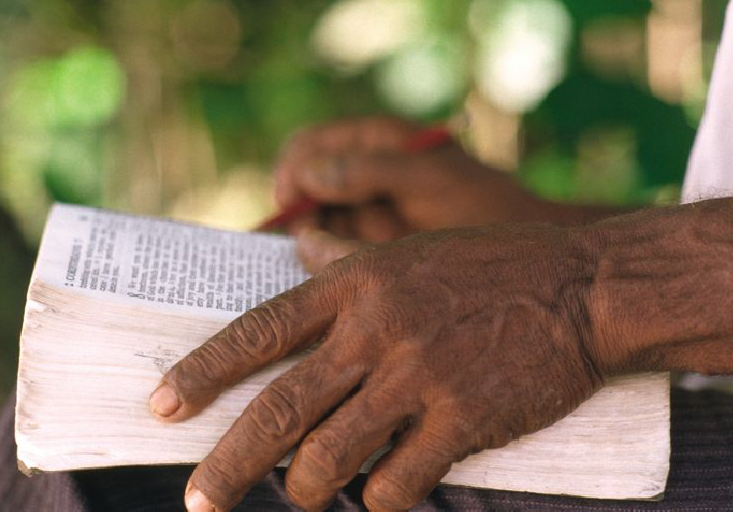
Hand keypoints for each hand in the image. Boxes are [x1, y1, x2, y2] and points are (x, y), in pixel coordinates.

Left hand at [149, 224, 608, 510]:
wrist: (579, 286)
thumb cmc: (489, 265)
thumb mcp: (407, 249)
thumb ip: (343, 257)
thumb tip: (296, 248)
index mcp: (355, 285)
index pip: (259, 331)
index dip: (203, 371)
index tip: (161, 406)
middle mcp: (376, 330)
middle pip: (280, 408)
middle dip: (229, 461)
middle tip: (197, 498)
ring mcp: (419, 376)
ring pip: (331, 455)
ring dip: (306, 488)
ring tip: (301, 494)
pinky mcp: (464, 419)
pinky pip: (399, 483)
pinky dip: (379, 501)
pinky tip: (379, 497)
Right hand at [274, 116, 554, 241]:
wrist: (523, 246)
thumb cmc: (482, 204)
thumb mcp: (428, 181)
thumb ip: (368, 172)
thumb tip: (307, 175)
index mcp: (374, 141)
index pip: (308, 145)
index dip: (291, 173)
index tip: (291, 207)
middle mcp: (362, 172)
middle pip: (304, 186)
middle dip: (302, 214)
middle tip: (313, 242)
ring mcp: (367, 209)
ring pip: (316, 222)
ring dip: (318, 241)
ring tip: (342, 258)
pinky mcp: (372, 244)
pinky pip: (334, 248)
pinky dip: (331, 258)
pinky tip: (348, 270)